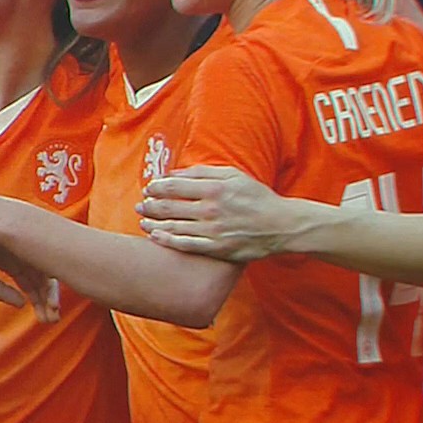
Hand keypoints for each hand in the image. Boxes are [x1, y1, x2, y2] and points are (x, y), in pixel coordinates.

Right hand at [0, 240, 59, 323]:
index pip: (30, 284)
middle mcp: (22, 254)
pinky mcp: (30, 239)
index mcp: (10, 261)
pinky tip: (49, 297)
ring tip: (51, 312)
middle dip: (47, 301)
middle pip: (42, 281)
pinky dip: (49, 280)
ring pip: (45, 273)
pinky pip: (46, 261)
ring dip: (50, 294)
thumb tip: (21, 304)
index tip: (45, 319)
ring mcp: (27, 246)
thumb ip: (0, 291)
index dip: (39, 302)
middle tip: (51, 319)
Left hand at [138, 165, 301, 262]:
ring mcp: (213, 231)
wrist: (282, 225)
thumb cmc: (257, 197)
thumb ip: (203, 173)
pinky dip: (166, 240)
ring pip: (172, 227)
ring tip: (142, 221)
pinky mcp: (217, 248)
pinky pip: (185, 245)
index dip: (156, 187)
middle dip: (149, 206)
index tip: (149, 188)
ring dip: (152, 223)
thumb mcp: (234, 176)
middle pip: (168, 207)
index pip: (173, 187)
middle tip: (141, 206)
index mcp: (214, 189)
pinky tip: (155, 237)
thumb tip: (174, 173)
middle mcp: (211, 210)